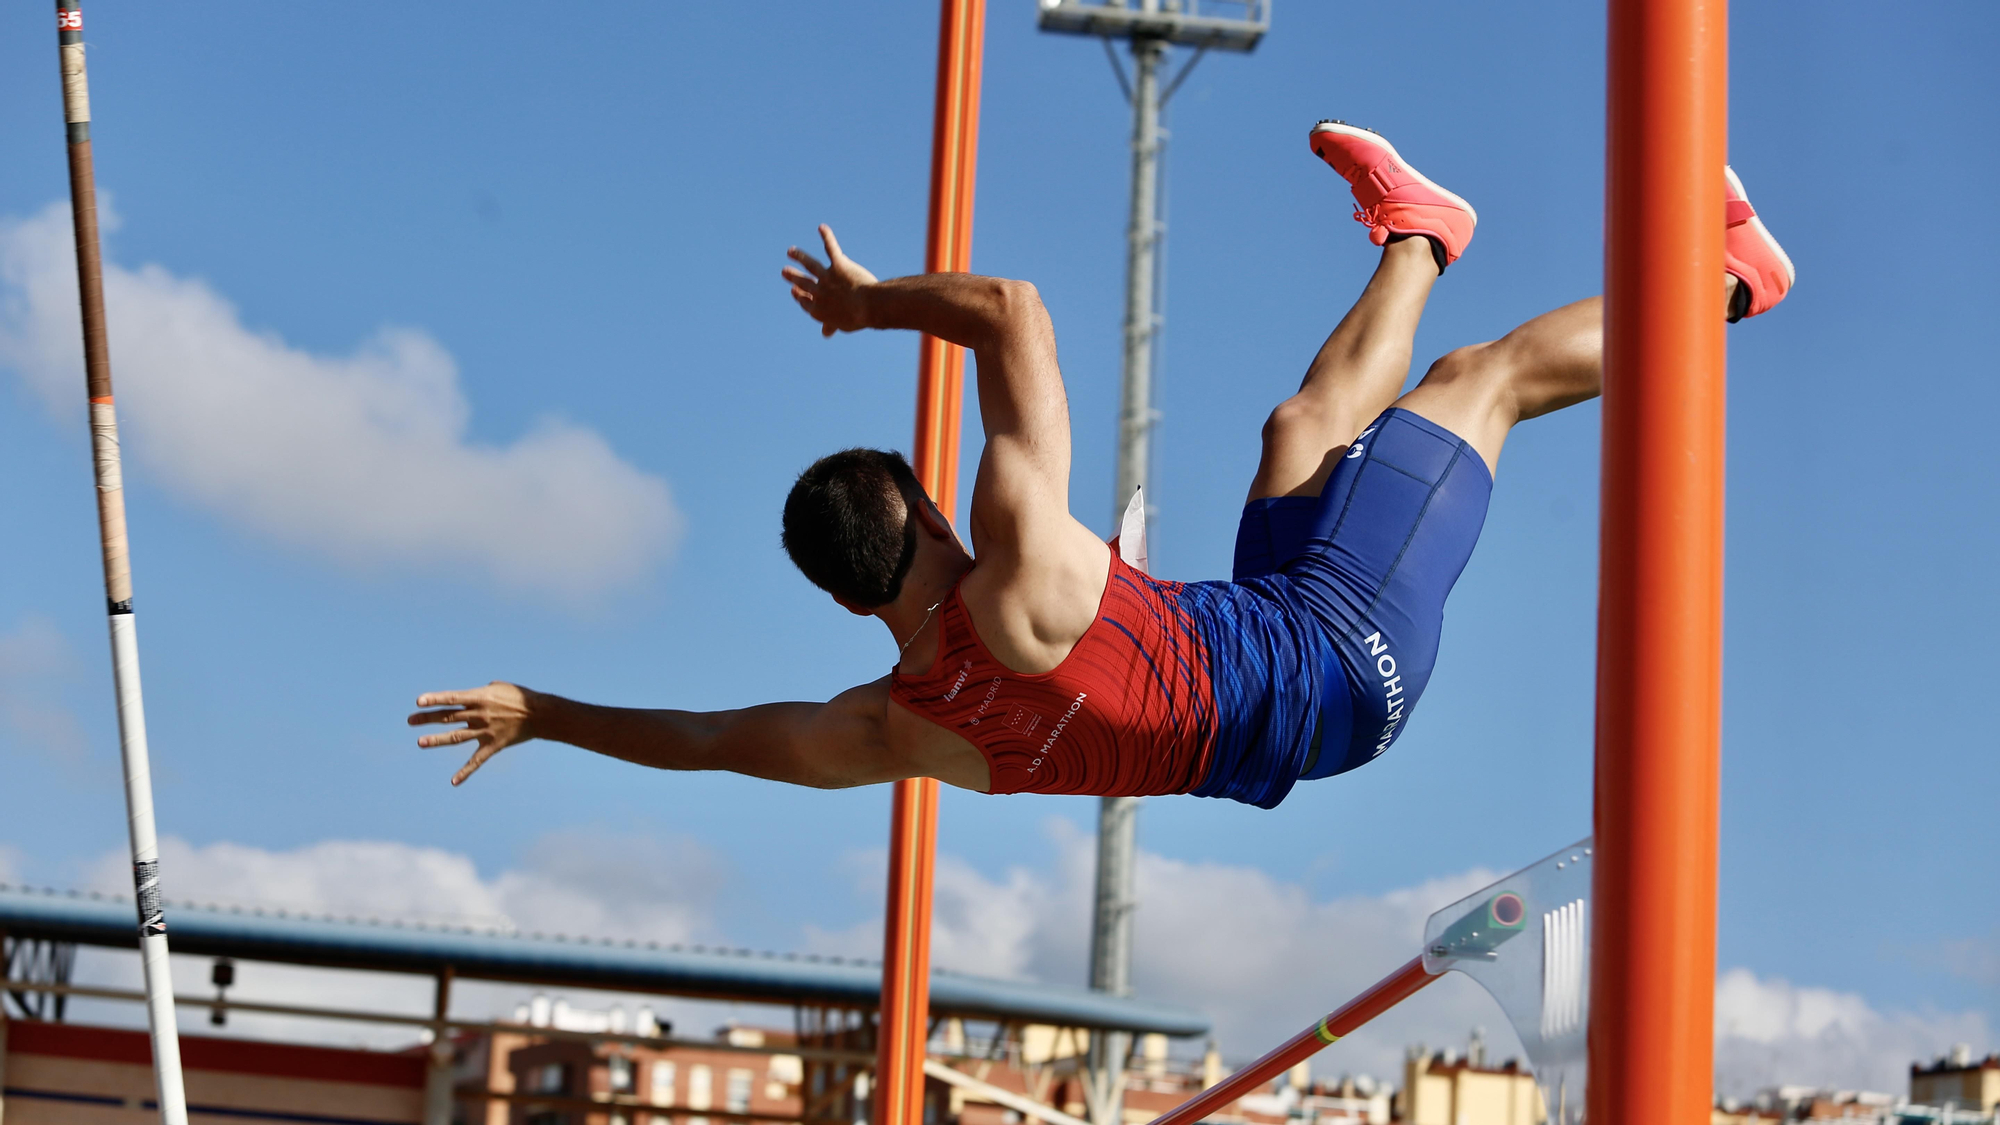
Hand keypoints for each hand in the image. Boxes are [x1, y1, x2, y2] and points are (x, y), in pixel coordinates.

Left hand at [408, 682, 540, 785]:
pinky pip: (477, 761)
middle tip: (410, 720)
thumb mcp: (498, 687)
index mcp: (480, 698)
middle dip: (427, 718)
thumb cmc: (520, 697)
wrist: (541, 714)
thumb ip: (479, 693)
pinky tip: (453, 781)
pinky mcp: (493, 746)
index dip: (435, 699)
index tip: (418, 701)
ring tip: (420, 743)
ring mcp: (485, 731)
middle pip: (448, 717)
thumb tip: (469, 698)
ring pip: (456, 737)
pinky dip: (466, 772)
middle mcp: (479, 715)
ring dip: (437, 740)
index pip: (452, 698)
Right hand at [782, 225, 877, 336]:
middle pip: (803, 283)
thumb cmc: (857, 318)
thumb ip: (832, 325)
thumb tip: (826, 333)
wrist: (867, 307)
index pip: (805, 302)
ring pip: (810, 264)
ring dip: (799, 256)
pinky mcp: (838, 265)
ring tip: (791, 251)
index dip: (799, 296)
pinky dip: (826, 236)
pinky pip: (830, 248)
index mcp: (818, 309)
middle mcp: (819, 292)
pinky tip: (822, 227)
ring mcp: (827, 277)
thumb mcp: (842, 325)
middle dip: (793, 277)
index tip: (794, 290)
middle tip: (784, 271)